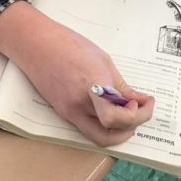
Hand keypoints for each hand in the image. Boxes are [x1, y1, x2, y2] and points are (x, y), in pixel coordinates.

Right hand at [0, 2, 153, 145]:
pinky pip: (87, 127)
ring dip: (118, 131)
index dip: (137, 115)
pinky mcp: (62, 112)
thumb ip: (121, 85)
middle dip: (132, 126)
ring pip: (99, 136)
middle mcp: (79, 103)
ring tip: (127, 113)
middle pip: (110, 133)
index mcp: (93, 84)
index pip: (116, 117)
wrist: (35, 45)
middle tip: (140, 111)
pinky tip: (110, 109)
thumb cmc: (69, 44)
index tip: (144, 101)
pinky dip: (103, 124)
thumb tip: (139, 100)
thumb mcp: (103, 60)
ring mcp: (68, 111)